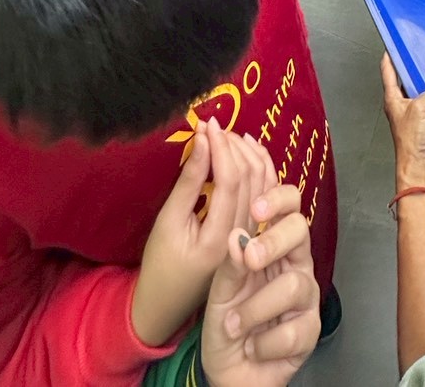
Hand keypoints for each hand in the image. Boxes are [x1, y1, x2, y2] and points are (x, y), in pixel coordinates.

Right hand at [132, 120, 268, 347]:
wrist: (169, 302)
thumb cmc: (161, 264)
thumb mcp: (168, 222)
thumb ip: (189, 182)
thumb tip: (203, 140)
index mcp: (220, 237)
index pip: (231, 179)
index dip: (221, 146)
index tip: (207, 123)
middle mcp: (244, 236)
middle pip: (250, 177)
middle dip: (234, 145)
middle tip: (214, 127)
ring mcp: (253, 235)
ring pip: (263, 182)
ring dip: (248, 152)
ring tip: (227, 134)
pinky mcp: (253, 231)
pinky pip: (263, 192)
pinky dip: (259, 166)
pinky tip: (247, 148)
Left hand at [201, 182, 320, 386]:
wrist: (229, 372)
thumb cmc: (226, 325)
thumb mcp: (219, 292)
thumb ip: (230, 265)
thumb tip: (238, 236)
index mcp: (273, 246)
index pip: (288, 208)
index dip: (279, 199)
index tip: (256, 209)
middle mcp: (295, 265)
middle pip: (301, 232)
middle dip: (274, 242)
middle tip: (251, 258)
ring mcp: (306, 298)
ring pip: (294, 285)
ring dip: (256, 309)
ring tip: (233, 326)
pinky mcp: (310, 332)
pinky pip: (292, 331)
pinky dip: (264, 343)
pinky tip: (252, 347)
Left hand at [381, 53, 424, 189]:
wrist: (423, 166)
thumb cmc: (413, 142)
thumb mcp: (422, 107)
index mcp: (393, 98)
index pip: (388, 70)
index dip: (390, 55)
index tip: (393, 44)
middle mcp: (403, 105)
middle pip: (410, 81)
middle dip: (419, 73)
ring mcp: (416, 115)